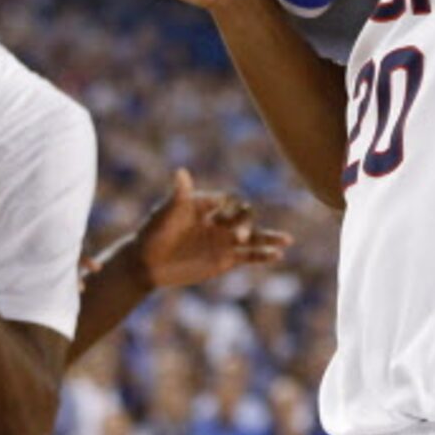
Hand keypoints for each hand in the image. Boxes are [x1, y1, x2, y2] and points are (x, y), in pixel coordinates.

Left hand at [106, 169, 291, 290]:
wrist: (147, 263)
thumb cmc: (154, 232)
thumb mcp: (166, 213)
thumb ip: (178, 194)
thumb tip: (181, 171)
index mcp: (208, 204)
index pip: (230, 201)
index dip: (231, 208)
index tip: (221, 218)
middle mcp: (220, 220)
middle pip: (244, 217)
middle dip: (246, 224)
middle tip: (240, 236)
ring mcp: (224, 241)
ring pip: (253, 237)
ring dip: (269, 238)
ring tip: (287, 240)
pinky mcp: (225, 260)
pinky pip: (249, 256)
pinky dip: (263, 255)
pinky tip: (278, 256)